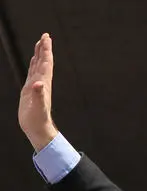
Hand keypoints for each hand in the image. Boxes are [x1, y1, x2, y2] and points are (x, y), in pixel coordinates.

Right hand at [18, 33, 57, 151]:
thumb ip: (38, 95)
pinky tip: (34, 60)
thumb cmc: (38, 120)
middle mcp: (41, 83)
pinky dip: (33, 64)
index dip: (46, 51)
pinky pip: (33, 73)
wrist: (38, 129)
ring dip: (39, 54)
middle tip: (45, 35)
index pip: (46, 64)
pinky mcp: (30, 90)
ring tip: (40, 44)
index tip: (46, 38)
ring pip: (38, 66)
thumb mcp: (38, 108)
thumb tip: (39, 84)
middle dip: (44, 49)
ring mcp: (36, 86)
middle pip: (43, 62)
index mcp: (43, 84)